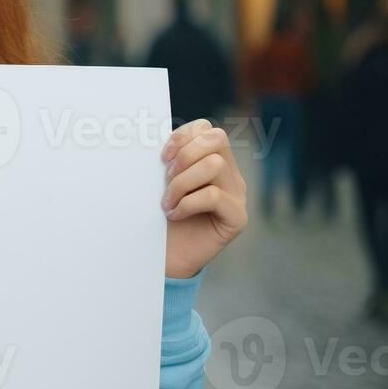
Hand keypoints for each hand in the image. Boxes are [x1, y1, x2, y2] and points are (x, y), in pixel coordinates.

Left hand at [160, 119, 247, 278]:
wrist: (166, 259)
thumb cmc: (160, 219)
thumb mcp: (160, 185)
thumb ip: (168, 162)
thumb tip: (149, 136)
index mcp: (213, 161)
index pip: (207, 129)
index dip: (183, 136)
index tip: (162, 157)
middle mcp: (230, 175)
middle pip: (216, 139)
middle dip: (185, 155)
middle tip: (165, 179)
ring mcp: (237, 195)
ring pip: (214, 165)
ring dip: (182, 183)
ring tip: (167, 202)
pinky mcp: (237, 218)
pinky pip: (214, 196)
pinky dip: (187, 204)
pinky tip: (175, 215)